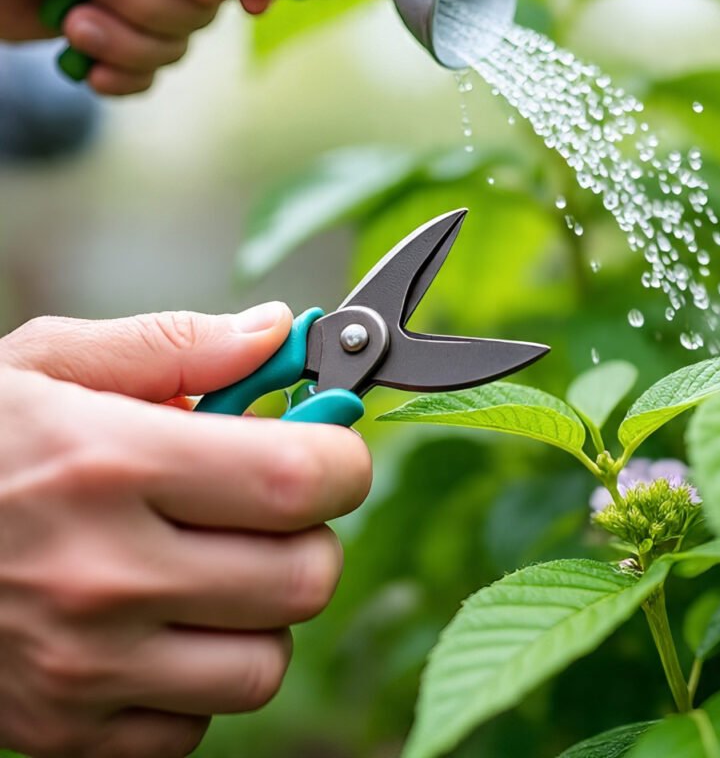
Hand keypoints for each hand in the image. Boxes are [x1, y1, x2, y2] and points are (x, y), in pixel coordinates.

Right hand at [0, 304, 371, 757]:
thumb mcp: (46, 364)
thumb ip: (175, 345)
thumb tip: (281, 333)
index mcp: (111, 464)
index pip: (299, 479)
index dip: (340, 460)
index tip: (327, 449)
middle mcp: (103, 576)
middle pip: (307, 578)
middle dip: (308, 535)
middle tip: (264, 508)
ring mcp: (83, 670)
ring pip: (265, 665)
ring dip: (259, 614)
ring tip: (207, 567)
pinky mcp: (63, 736)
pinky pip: (194, 727)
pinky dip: (194, 680)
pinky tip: (153, 628)